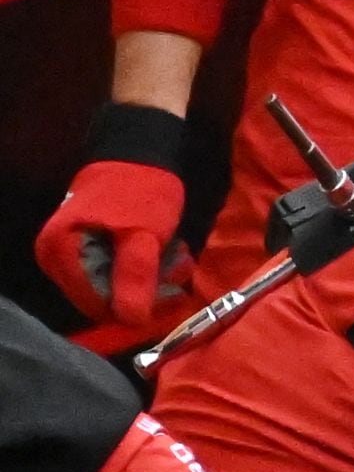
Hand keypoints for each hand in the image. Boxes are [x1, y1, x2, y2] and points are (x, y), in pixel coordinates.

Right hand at [31, 141, 189, 328]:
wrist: (140, 151)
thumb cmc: (140, 190)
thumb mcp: (143, 235)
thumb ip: (134, 276)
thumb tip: (129, 320)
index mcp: (60, 254)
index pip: (97, 305)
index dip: (136, 306)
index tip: (170, 291)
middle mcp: (57, 259)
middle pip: (106, 300)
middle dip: (148, 290)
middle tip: (178, 269)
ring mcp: (73, 254)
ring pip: (118, 288)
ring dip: (154, 280)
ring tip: (177, 257)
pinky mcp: (92, 249)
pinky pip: (119, 273)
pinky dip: (148, 268)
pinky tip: (169, 253)